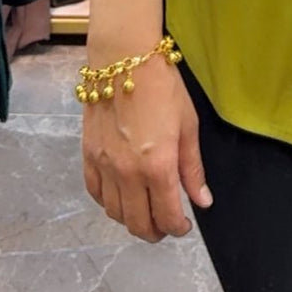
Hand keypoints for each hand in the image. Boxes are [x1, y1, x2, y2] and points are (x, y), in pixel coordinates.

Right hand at [82, 54, 212, 243]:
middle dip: (155, 232)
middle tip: (165, 225)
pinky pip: (95, 193)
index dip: (178, 228)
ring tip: (145, 211)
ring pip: (115, 213)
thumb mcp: (188, 125)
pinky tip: (121, 195)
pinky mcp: (88, 156)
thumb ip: (192, 168)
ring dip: (131, 220)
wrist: (124, 59)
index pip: (167, 217)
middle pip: (138, 224)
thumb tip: (202, 201)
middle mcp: (128, 173)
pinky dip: (108, 202)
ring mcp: (105, 166)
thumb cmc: (162, 87)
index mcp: (158, 167)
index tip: (185, 225)